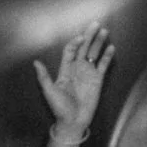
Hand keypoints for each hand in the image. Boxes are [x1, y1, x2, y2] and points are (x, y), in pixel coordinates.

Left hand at [35, 22, 113, 136]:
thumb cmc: (59, 108)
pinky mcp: (98, 80)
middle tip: (95, 24)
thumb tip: (35, 62)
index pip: (70, 51)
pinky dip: (107, 56)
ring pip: (94, 54)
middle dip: (89, 36)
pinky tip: (111, 47)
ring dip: (99, 43)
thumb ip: (44, 77)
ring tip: (104, 32)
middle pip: (84, 48)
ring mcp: (88, 73)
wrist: (73, 122)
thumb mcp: (49, 92)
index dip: (75, 43)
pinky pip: (103, 65)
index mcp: (65, 70)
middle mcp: (77, 69)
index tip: (81, 38)